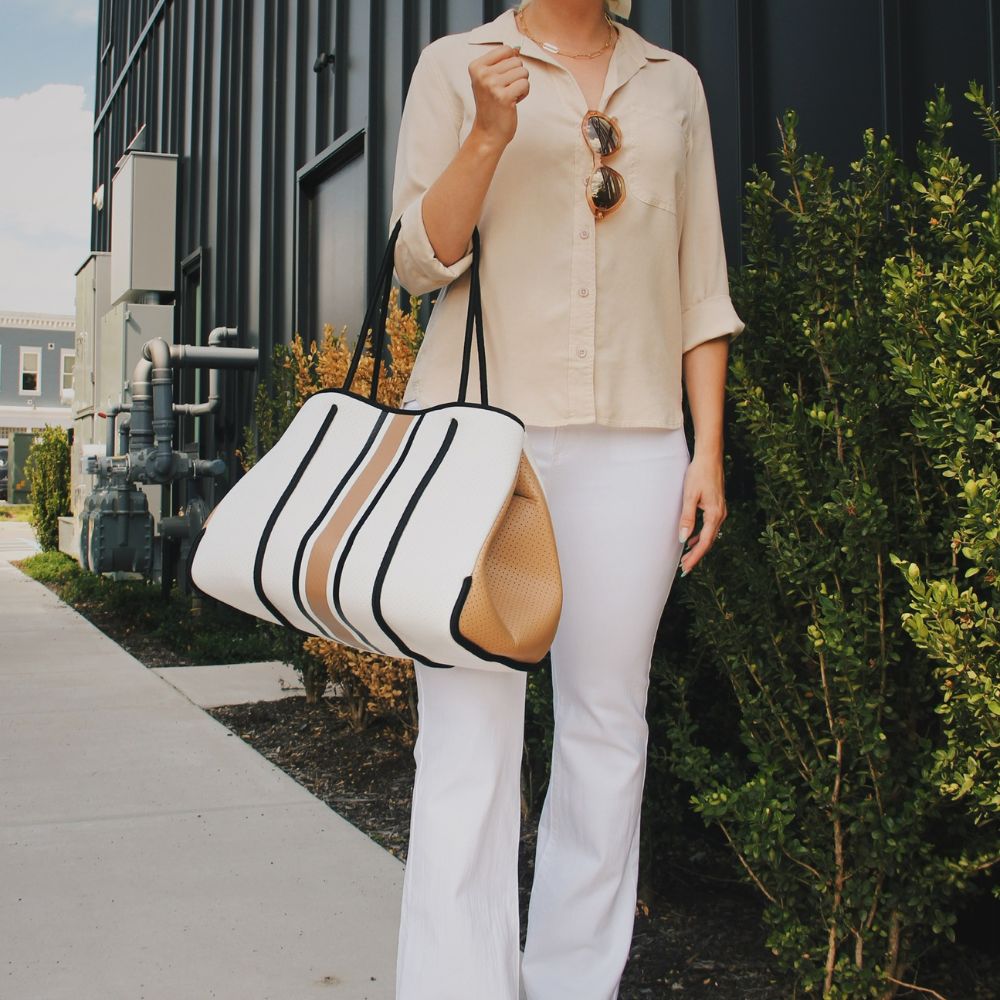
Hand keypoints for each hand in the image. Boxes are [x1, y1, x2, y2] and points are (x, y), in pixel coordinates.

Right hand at [468, 43, 529, 149]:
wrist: (487, 133)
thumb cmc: (491, 106)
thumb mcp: (488, 80)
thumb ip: (500, 63)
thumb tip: (517, 49)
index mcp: (476, 66)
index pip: (505, 49)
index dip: (510, 64)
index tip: (502, 79)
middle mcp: (482, 74)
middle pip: (516, 61)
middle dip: (516, 76)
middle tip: (505, 91)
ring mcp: (492, 85)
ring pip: (523, 72)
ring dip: (520, 85)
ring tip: (509, 96)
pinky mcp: (504, 97)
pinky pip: (525, 84)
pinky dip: (523, 94)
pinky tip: (513, 102)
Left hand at [677, 451, 727, 575]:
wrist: (709, 457)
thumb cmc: (698, 474)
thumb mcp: (689, 496)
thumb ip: (687, 518)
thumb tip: (684, 539)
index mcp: (715, 514)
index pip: (705, 542)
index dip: (695, 557)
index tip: (686, 568)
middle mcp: (721, 515)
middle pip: (709, 541)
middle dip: (696, 556)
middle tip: (684, 569)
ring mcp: (720, 511)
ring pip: (710, 535)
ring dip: (698, 547)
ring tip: (686, 558)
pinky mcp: (717, 506)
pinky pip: (710, 527)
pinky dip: (701, 536)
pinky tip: (692, 539)